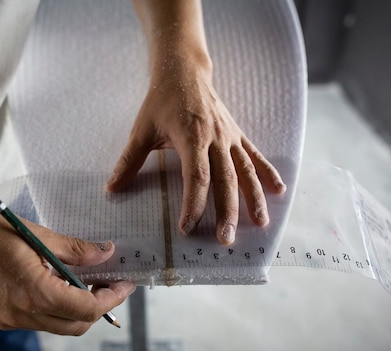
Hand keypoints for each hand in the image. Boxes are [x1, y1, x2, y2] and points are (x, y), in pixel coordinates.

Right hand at [0, 205, 134, 334]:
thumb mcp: (36, 234)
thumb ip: (74, 249)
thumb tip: (106, 252)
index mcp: (33, 293)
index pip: (87, 309)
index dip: (112, 298)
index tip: (126, 284)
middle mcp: (22, 315)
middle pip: (77, 325)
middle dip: (100, 307)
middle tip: (110, 282)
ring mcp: (9, 320)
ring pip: (58, 326)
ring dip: (79, 310)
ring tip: (87, 282)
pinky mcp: (0, 319)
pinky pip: (40, 322)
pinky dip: (58, 309)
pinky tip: (60, 285)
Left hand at [106, 58, 285, 244]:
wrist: (184, 72)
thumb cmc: (161, 102)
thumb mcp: (141, 130)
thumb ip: (129, 161)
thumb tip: (111, 188)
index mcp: (191, 136)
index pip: (197, 176)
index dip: (194, 204)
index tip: (187, 228)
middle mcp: (216, 138)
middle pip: (225, 179)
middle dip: (227, 211)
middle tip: (225, 239)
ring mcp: (230, 137)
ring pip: (245, 171)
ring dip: (254, 198)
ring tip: (260, 224)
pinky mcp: (238, 135)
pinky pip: (255, 156)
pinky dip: (268, 173)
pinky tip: (279, 190)